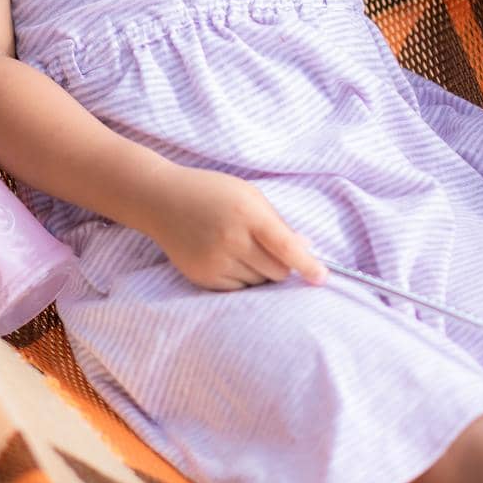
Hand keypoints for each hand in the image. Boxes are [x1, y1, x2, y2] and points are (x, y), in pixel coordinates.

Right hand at [138, 165, 328, 291]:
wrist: (160, 199)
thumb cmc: (211, 192)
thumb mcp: (248, 195)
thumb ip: (277, 222)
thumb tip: (305, 249)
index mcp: (247, 214)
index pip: (286, 247)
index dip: (308, 265)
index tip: (322, 278)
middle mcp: (231, 240)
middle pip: (276, 271)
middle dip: (281, 266)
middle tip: (267, 249)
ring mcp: (214, 261)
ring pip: (258, 283)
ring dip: (260, 272)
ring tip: (241, 249)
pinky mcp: (202, 277)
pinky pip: (237, 289)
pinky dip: (241, 278)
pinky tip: (226, 257)